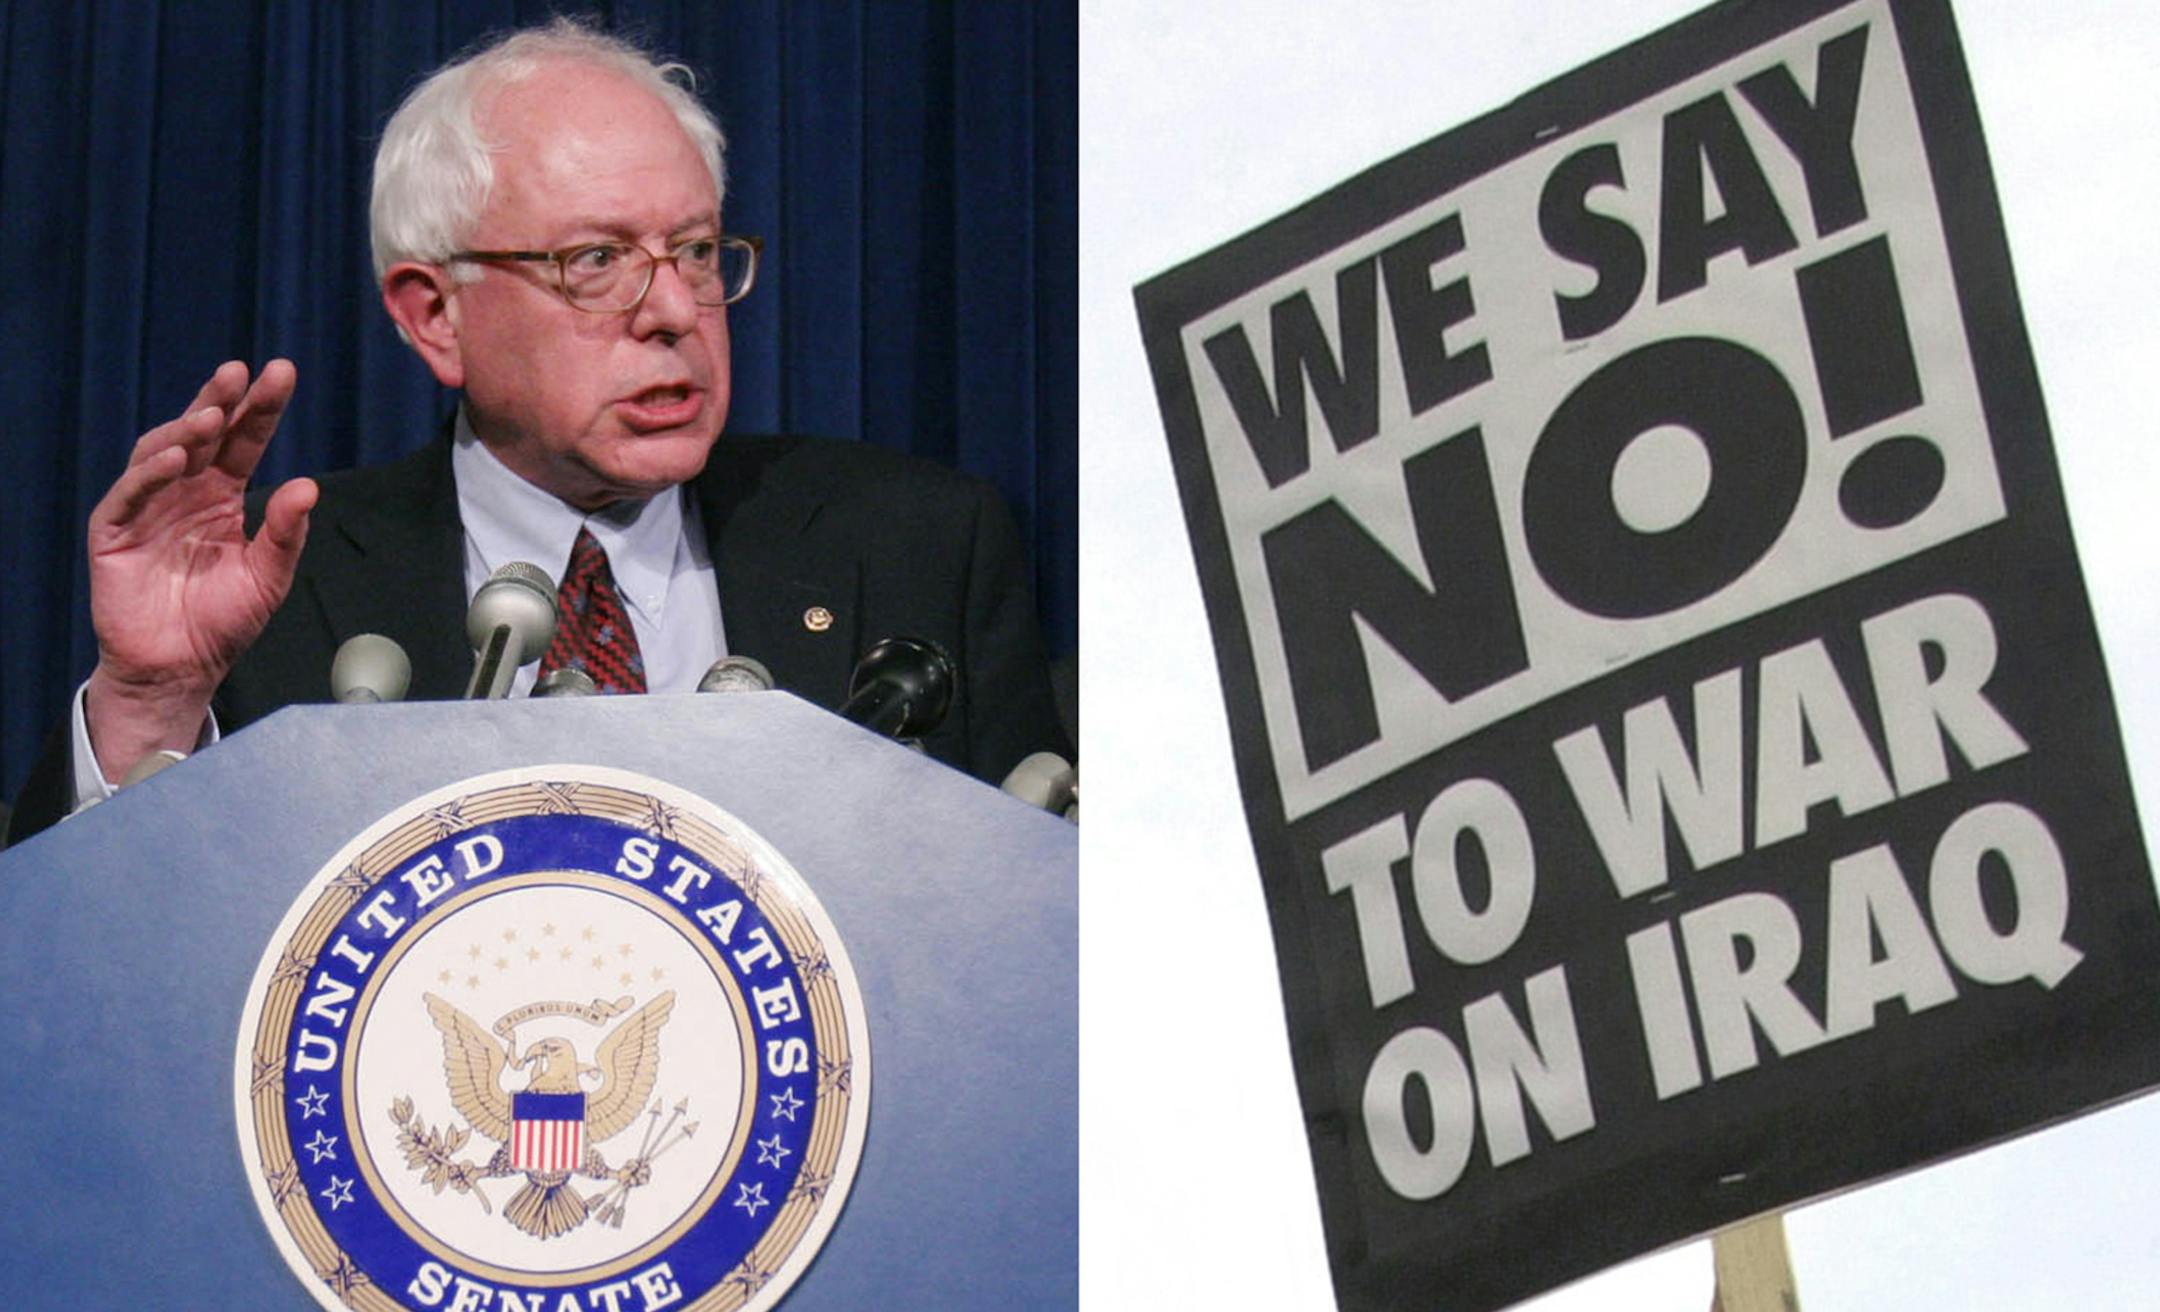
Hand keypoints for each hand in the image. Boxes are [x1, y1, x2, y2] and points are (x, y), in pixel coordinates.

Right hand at [81, 360, 318, 780]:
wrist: (180, 668)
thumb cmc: (224, 621)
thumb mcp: (268, 577)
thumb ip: (285, 533)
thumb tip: (308, 486)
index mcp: (223, 496)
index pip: (243, 441)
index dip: (259, 408)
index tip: (282, 372)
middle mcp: (184, 492)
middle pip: (201, 435)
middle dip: (220, 401)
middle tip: (241, 372)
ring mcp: (147, 508)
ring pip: (160, 453)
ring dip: (184, 430)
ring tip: (211, 415)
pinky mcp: (114, 531)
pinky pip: (129, 494)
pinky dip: (149, 473)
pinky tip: (174, 456)